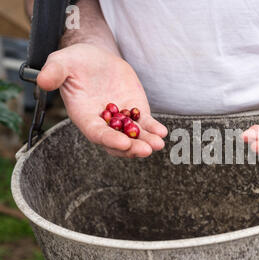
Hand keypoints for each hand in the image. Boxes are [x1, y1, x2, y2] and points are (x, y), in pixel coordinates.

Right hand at [37, 43, 166, 157]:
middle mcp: (103, 123)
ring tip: (159, 144)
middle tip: (146, 150)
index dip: (110, 140)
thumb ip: (54, 72)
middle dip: (132, 148)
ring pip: (134, 136)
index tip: (123, 144)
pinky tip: (162, 132)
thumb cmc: (75, 61)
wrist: (95, 58)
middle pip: (118, 142)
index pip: (97, 133)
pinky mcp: (135, 111)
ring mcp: (121, 120)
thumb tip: (43, 81)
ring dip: (147, 142)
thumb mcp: (61, 62)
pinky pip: (145, 124)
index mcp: (84, 116)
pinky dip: (154, 129)